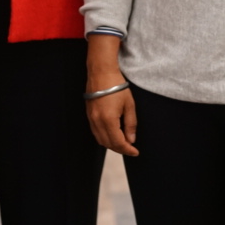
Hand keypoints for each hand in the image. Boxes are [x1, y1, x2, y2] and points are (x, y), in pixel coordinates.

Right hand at [84, 32, 136, 155]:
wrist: (101, 72)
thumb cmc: (117, 86)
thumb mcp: (129, 105)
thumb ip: (130, 124)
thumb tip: (131, 140)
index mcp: (108, 120)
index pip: (118, 143)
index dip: (127, 150)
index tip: (136, 152)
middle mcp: (97, 122)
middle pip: (108, 144)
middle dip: (120, 149)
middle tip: (131, 148)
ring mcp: (91, 118)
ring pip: (100, 140)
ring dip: (111, 144)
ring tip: (123, 142)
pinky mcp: (89, 114)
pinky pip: (95, 132)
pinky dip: (104, 137)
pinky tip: (112, 134)